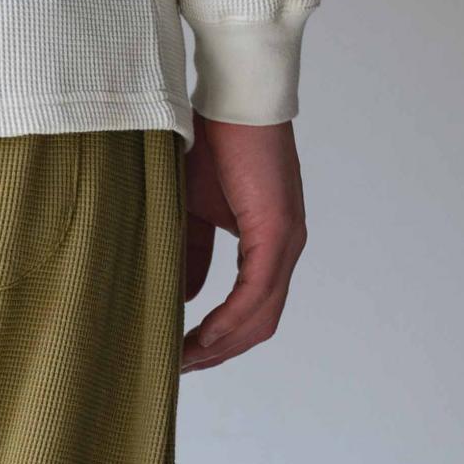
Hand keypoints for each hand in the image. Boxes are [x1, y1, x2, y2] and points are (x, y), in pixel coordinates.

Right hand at [182, 116, 306, 371]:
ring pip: (260, 317)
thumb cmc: (211, 140)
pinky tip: (201, 337)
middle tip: (178, 370)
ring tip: (183, 361)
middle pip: (258, 325)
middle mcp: (285, 247)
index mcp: (269, 243)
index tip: (181, 356)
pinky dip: (229, 320)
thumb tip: (185, 298)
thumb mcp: (192, 209)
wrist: (231, 93)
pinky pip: (255, 293)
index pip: (251, 310)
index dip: (218, 340)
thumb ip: (191, 254)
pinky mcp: (277, 231)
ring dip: (221, 346)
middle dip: (218, 354)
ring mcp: (286, 241)